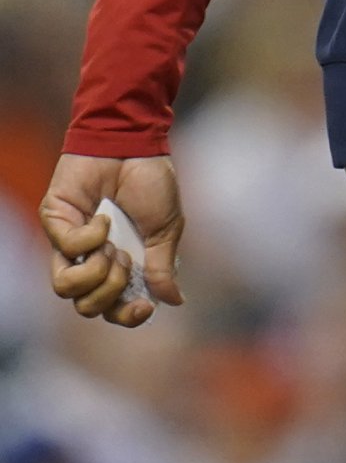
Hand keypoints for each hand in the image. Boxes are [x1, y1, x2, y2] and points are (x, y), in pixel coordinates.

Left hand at [39, 153, 184, 327]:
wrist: (135, 145)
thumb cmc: (152, 183)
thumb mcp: (167, 229)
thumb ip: (163, 266)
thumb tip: (174, 300)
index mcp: (121, 266)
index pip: (114, 308)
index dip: (126, 316)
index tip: (144, 307)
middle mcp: (92, 261)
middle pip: (86, 307)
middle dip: (110, 293)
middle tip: (127, 263)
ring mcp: (70, 245)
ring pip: (66, 288)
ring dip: (98, 273)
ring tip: (113, 248)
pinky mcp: (55, 224)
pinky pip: (68, 249)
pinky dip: (92, 236)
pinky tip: (104, 217)